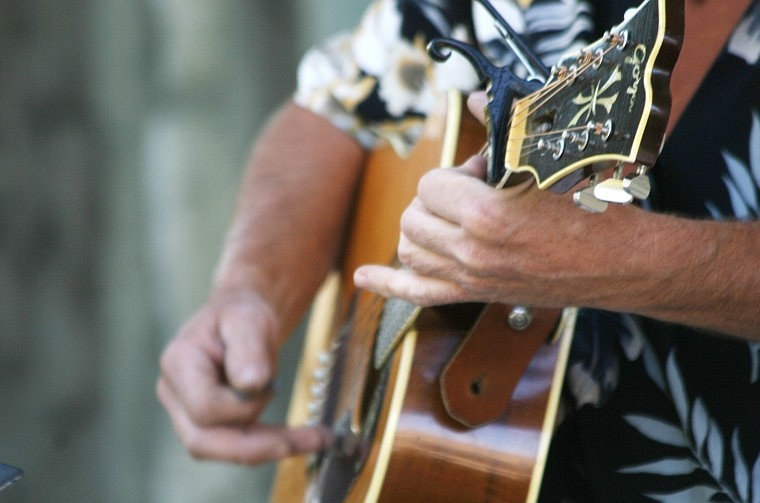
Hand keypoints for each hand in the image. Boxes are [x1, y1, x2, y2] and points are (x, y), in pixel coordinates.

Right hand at [156, 290, 329, 463]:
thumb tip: (252, 384)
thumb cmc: (241, 314)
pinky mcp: (211, 426)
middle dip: (261, 444)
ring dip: (271, 447)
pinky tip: (303, 439)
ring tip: (317, 437)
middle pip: (204, 441)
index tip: (270, 382)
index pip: (205, 406)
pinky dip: (272, 443)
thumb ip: (247, 347)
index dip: (242, 405)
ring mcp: (188, 414)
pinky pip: (238, 445)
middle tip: (313, 438)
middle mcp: (175, 394)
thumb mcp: (248, 318)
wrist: (240, 321)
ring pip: (223, 449)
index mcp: (179, 363)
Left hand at [354, 143, 642, 309]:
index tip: (484, 171)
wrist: (620, 266)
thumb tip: (477, 103)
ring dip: (421, 227)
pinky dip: (388, 286)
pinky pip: (418, 295)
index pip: (430, 184)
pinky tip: (364, 278)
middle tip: (473, 192)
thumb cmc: (592, 214)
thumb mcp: (549, 167)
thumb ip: (504, 135)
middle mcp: (471, 252)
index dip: (455, 172)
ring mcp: (470, 278)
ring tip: (450, 217)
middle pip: (414, 215)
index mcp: (487, 216)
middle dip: (438, 197)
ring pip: (409, 248)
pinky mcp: (475, 295)